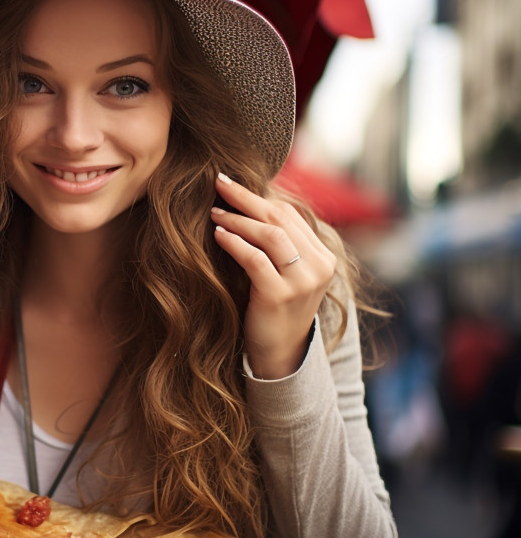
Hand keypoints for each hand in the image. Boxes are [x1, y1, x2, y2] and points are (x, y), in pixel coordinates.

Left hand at [210, 173, 336, 378]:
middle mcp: (318, 267)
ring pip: (270, 235)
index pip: (290, 215)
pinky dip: (234, 242)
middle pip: (280, 219)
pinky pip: (254, 259)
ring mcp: (302, 282)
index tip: (232, 184)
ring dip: (238, 219)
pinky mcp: (280, 295)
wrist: (280, 354)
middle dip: (246, 198)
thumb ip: (277, 244)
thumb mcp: (284, 273)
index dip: (260, 196)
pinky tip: (218, 235)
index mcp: (322, 257)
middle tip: (218, 183)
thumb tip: (247, 204)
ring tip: (214, 212)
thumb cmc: (274, 308)